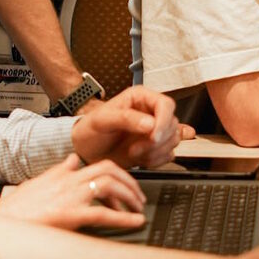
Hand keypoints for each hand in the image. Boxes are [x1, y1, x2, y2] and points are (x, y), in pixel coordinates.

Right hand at [0, 155, 146, 230]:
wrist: (2, 221)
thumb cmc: (16, 207)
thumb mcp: (38, 182)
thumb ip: (59, 170)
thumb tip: (72, 159)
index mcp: (62, 174)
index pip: (97, 164)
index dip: (116, 172)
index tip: (125, 183)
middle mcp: (69, 181)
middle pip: (108, 169)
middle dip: (128, 181)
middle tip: (138, 196)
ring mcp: (70, 196)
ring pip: (108, 185)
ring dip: (129, 196)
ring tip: (139, 209)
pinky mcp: (69, 214)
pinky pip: (103, 213)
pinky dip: (123, 217)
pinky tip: (135, 222)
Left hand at [71, 86, 192, 167]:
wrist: (86, 152)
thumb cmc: (89, 130)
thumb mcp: (101, 120)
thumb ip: (125, 118)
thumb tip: (150, 124)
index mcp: (140, 98)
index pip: (166, 105)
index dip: (163, 121)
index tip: (153, 136)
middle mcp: (150, 112)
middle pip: (172, 124)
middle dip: (156, 141)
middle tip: (136, 148)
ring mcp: (154, 130)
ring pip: (173, 140)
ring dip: (155, 152)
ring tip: (134, 153)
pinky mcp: (155, 147)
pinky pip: (168, 154)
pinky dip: (157, 160)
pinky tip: (141, 159)